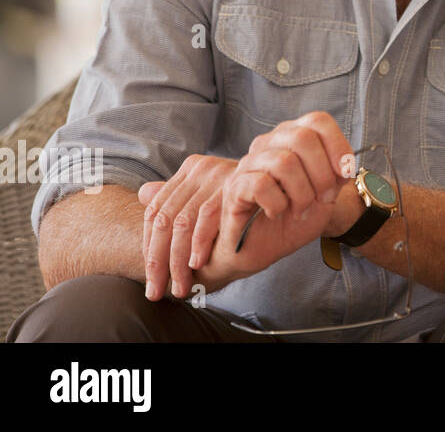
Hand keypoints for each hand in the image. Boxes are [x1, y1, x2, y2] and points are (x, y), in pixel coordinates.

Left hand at [138, 155, 236, 301]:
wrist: (288, 185)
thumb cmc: (250, 198)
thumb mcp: (212, 194)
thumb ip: (180, 196)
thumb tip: (143, 194)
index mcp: (191, 168)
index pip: (156, 210)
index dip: (148, 246)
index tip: (151, 276)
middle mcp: (201, 168)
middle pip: (165, 219)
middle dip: (158, 261)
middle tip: (156, 291)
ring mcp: (217, 174)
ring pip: (181, 223)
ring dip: (177, 260)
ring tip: (179, 286)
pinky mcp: (233, 184)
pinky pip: (206, 218)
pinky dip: (199, 243)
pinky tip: (197, 264)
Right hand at [193, 111, 354, 288]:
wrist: (263, 248)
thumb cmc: (293, 218)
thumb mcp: (326, 195)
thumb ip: (337, 175)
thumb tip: (344, 165)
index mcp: (292, 138)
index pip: (317, 121)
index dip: (338, 145)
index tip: (346, 175)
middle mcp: (269, 144)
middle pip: (303, 138)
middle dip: (323, 174)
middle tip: (324, 199)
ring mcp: (249, 163)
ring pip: (284, 162)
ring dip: (302, 194)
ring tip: (301, 210)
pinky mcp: (235, 186)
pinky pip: (262, 185)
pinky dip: (278, 204)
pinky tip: (277, 213)